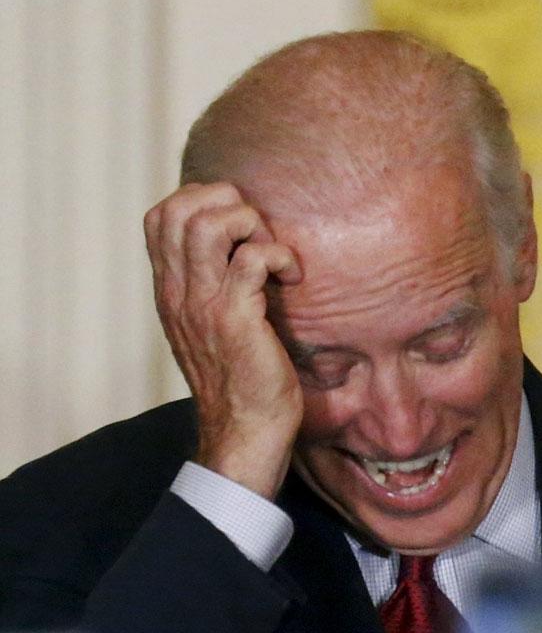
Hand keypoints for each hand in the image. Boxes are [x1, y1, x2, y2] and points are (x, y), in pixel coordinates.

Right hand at [143, 182, 302, 496]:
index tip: (239, 227)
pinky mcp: (236, 317)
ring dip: (251, 224)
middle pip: (178, 208)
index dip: (201, 201)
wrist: (244, 431)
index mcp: (169, 289)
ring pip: (209, 224)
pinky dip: (278, 255)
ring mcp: (203, 302)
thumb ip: (211, 288)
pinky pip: (251, 259)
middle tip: (259, 235)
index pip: (159, 216)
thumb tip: (239, 250)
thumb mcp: (212, 327)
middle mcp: (178, 290)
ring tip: (273, 253)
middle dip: (227, 203)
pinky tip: (291, 277)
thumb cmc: (241, 380)